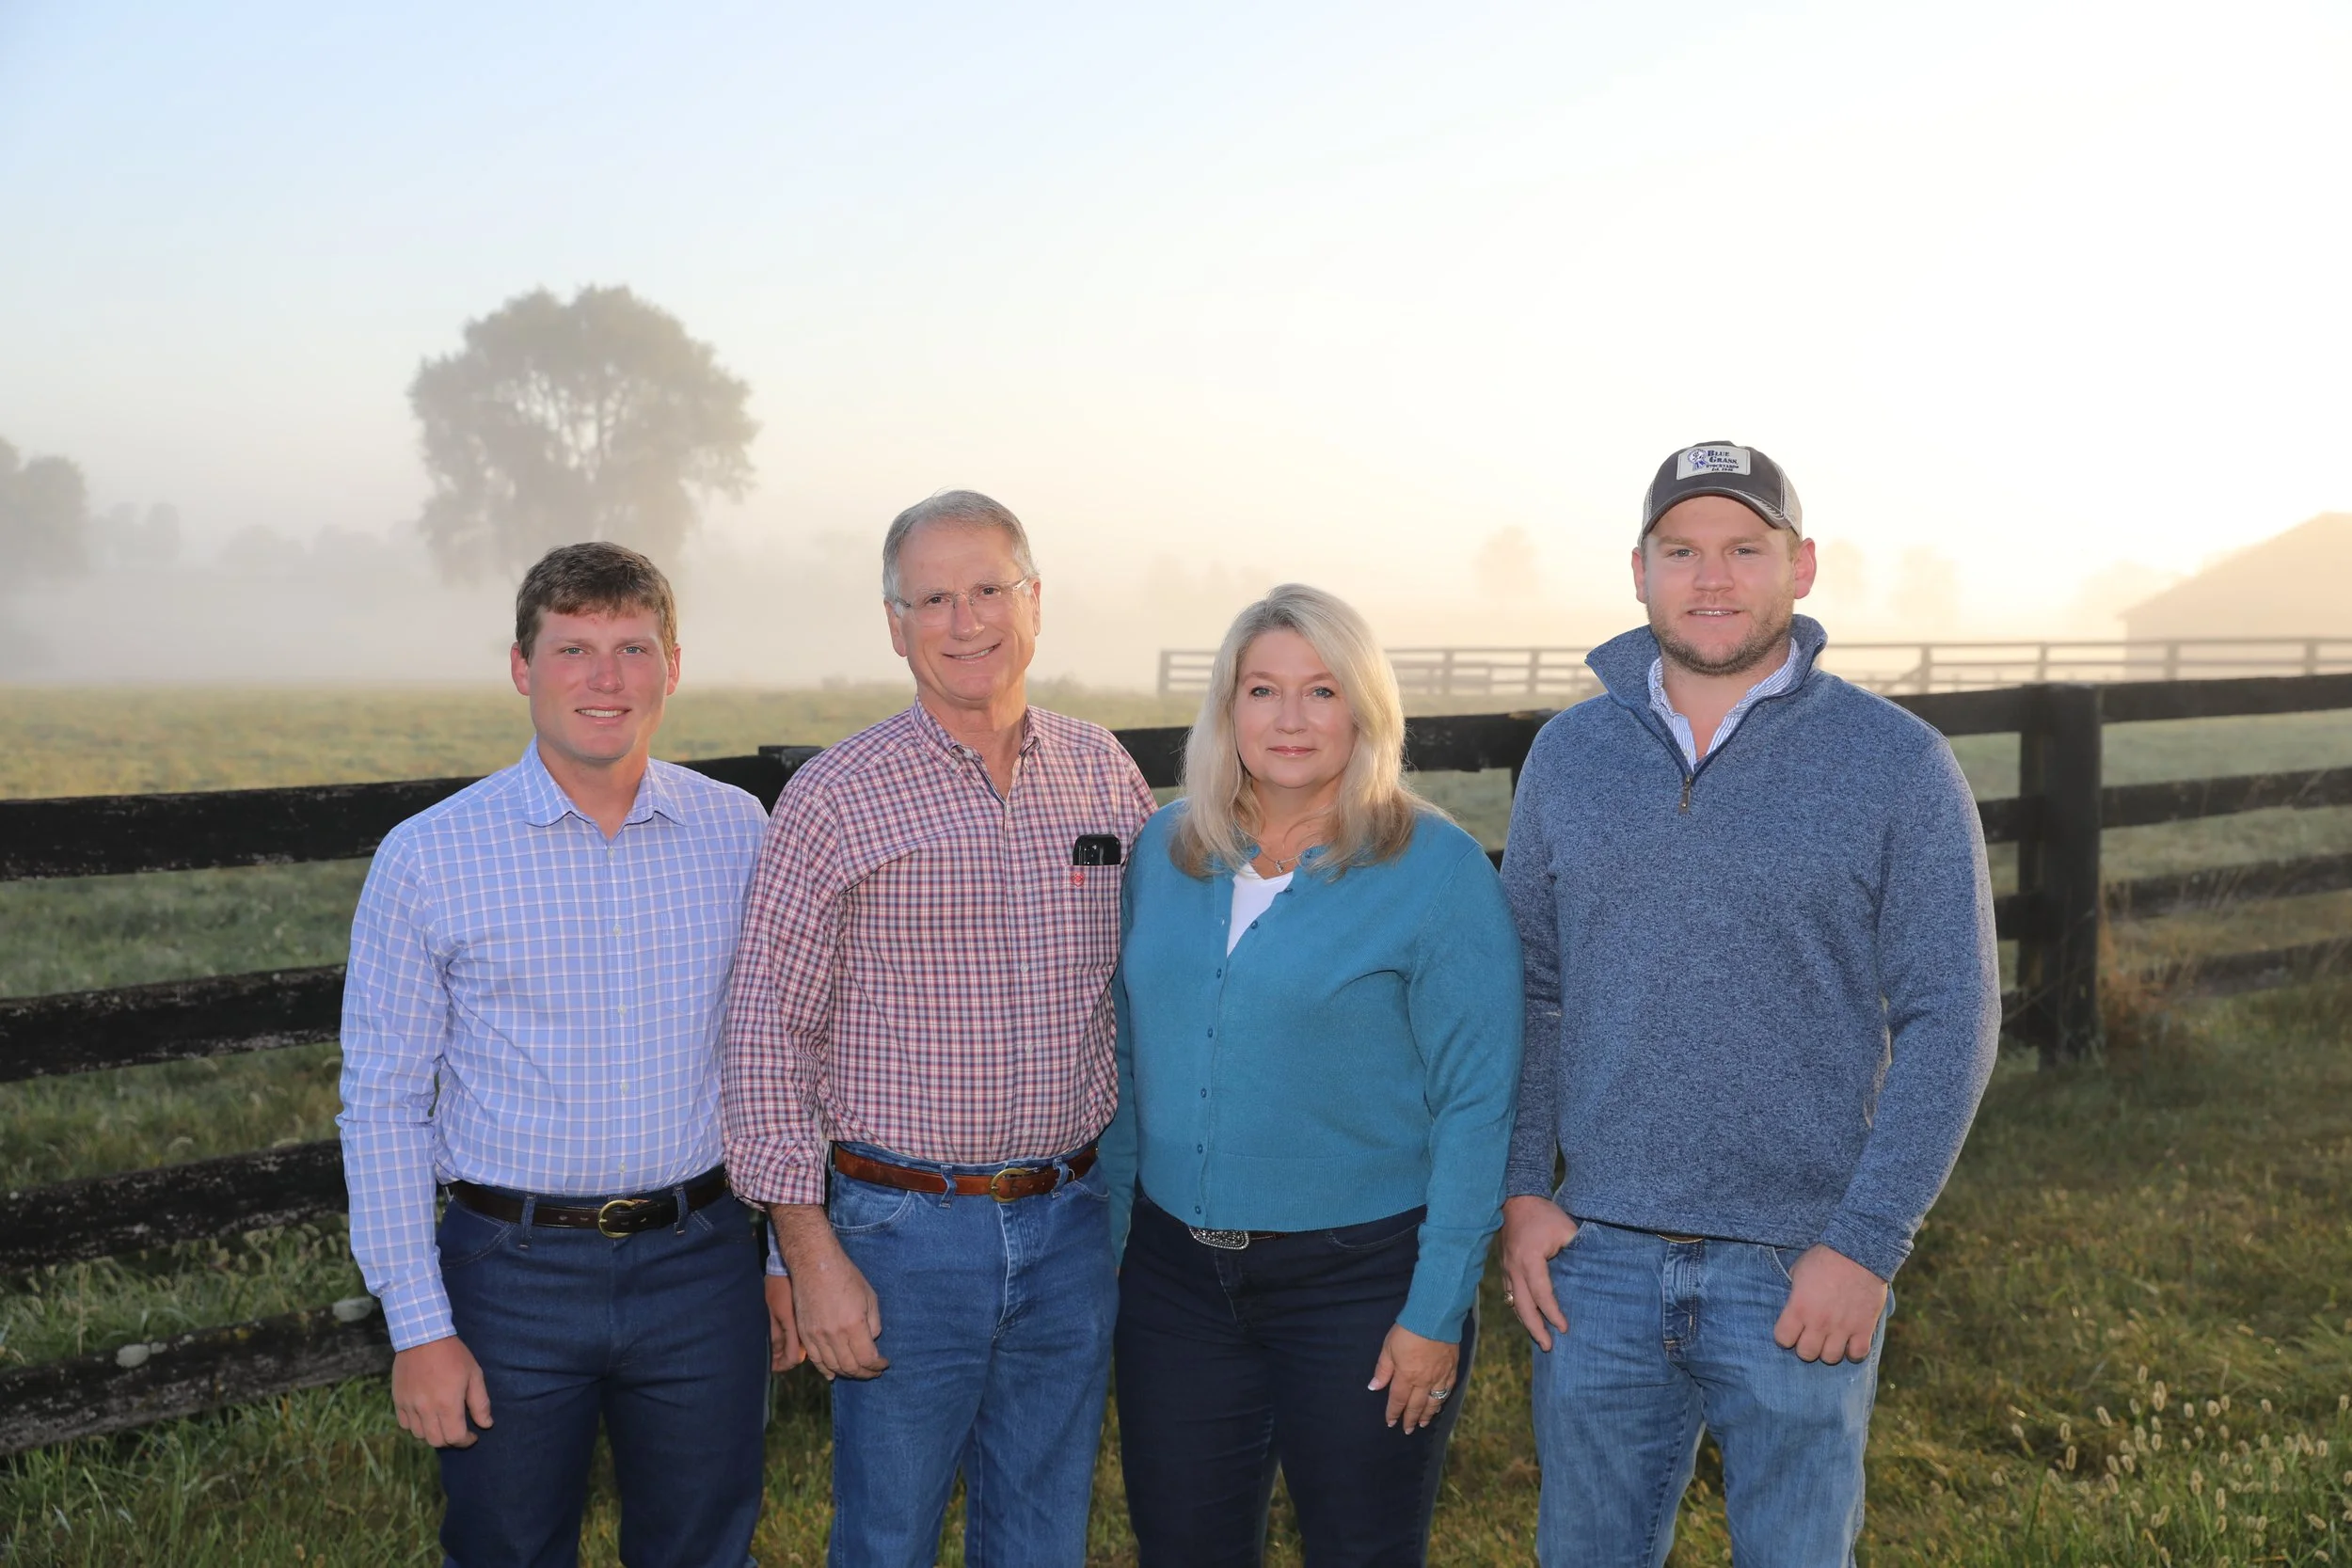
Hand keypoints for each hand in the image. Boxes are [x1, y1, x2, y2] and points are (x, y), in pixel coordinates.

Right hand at [391, 1335, 491, 1447]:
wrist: (423, 1336)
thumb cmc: (453, 1354)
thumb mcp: (474, 1374)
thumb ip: (480, 1402)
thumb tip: (486, 1425)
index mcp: (448, 1403)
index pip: (455, 1437)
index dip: (466, 1441)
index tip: (472, 1436)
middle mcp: (426, 1409)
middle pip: (437, 1441)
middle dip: (450, 1440)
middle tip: (458, 1431)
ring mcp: (409, 1405)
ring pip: (419, 1435)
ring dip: (433, 1433)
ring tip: (442, 1422)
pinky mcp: (398, 1400)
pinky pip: (405, 1424)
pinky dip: (416, 1425)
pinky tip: (425, 1416)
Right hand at [770, 1204, 887, 1380]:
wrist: (814, 1264)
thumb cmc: (845, 1276)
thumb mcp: (870, 1297)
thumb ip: (873, 1324)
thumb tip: (872, 1341)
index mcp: (853, 1325)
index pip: (867, 1358)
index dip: (877, 1365)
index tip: (884, 1364)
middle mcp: (833, 1335)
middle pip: (850, 1367)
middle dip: (865, 1373)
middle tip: (873, 1371)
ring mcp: (816, 1336)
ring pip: (833, 1366)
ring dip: (847, 1373)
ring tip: (857, 1372)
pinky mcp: (805, 1334)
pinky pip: (815, 1360)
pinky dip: (826, 1370)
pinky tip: (834, 1374)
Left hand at [1368, 1324, 1459, 1433]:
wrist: (1435, 1318)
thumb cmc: (1408, 1331)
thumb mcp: (1388, 1348)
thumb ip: (1383, 1370)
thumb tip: (1374, 1387)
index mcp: (1406, 1376)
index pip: (1398, 1400)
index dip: (1393, 1413)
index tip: (1390, 1422)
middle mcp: (1423, 1381)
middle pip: (1416, 1406)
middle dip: (1410, 1419)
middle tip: (1407, 1430)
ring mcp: (1439, 1377)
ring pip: (1433, 1402)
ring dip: (1427, 1415)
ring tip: (1423, 1424)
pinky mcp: (1451, 1370)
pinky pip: (1446, 1391)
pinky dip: (1441, 1401)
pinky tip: (1438, 1405)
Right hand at [1499, 1195, 1577, 1351]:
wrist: (1517, 1198)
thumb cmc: (1543, 1214)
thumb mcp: (1565, 1229)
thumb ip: (1577, 1250)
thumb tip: (1592, 1271)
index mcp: (1529, 1260)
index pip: (1541, 1294)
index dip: (1553, 1313)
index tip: (1564, 1328)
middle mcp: (1514, 1268)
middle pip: (1522, 1306)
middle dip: (1535, 1328)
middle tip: (1548, 1347)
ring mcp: (1506, 1268)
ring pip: (1513, 1302)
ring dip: (1526, 1321)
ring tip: (1539, 1338)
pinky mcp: (1504, 1267)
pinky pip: (1510, 1293)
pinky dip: (1520, 1308)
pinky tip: (1529, 1317)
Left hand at [1772, 1245, 1887, 1363]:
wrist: (1859, 1251)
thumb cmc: (1824, 1257)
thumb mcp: (1797, 1271)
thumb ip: (1793, 1294)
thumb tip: (1791, 1308)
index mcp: (1798, 1307)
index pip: (1782, 1339)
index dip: (1785, 1336)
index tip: (1791, 1329)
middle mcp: (1818, 1322)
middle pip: (1806, 1353)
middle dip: (1806, 1346)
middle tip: (1811, 1335)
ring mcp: (1842, 1327)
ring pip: (1831, 1358)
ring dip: (1829, 1350)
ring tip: (1830, 1339)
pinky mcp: (1864, 1328)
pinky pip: (1857, 1354)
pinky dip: (1853, 1352)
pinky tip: (1850, 1341)